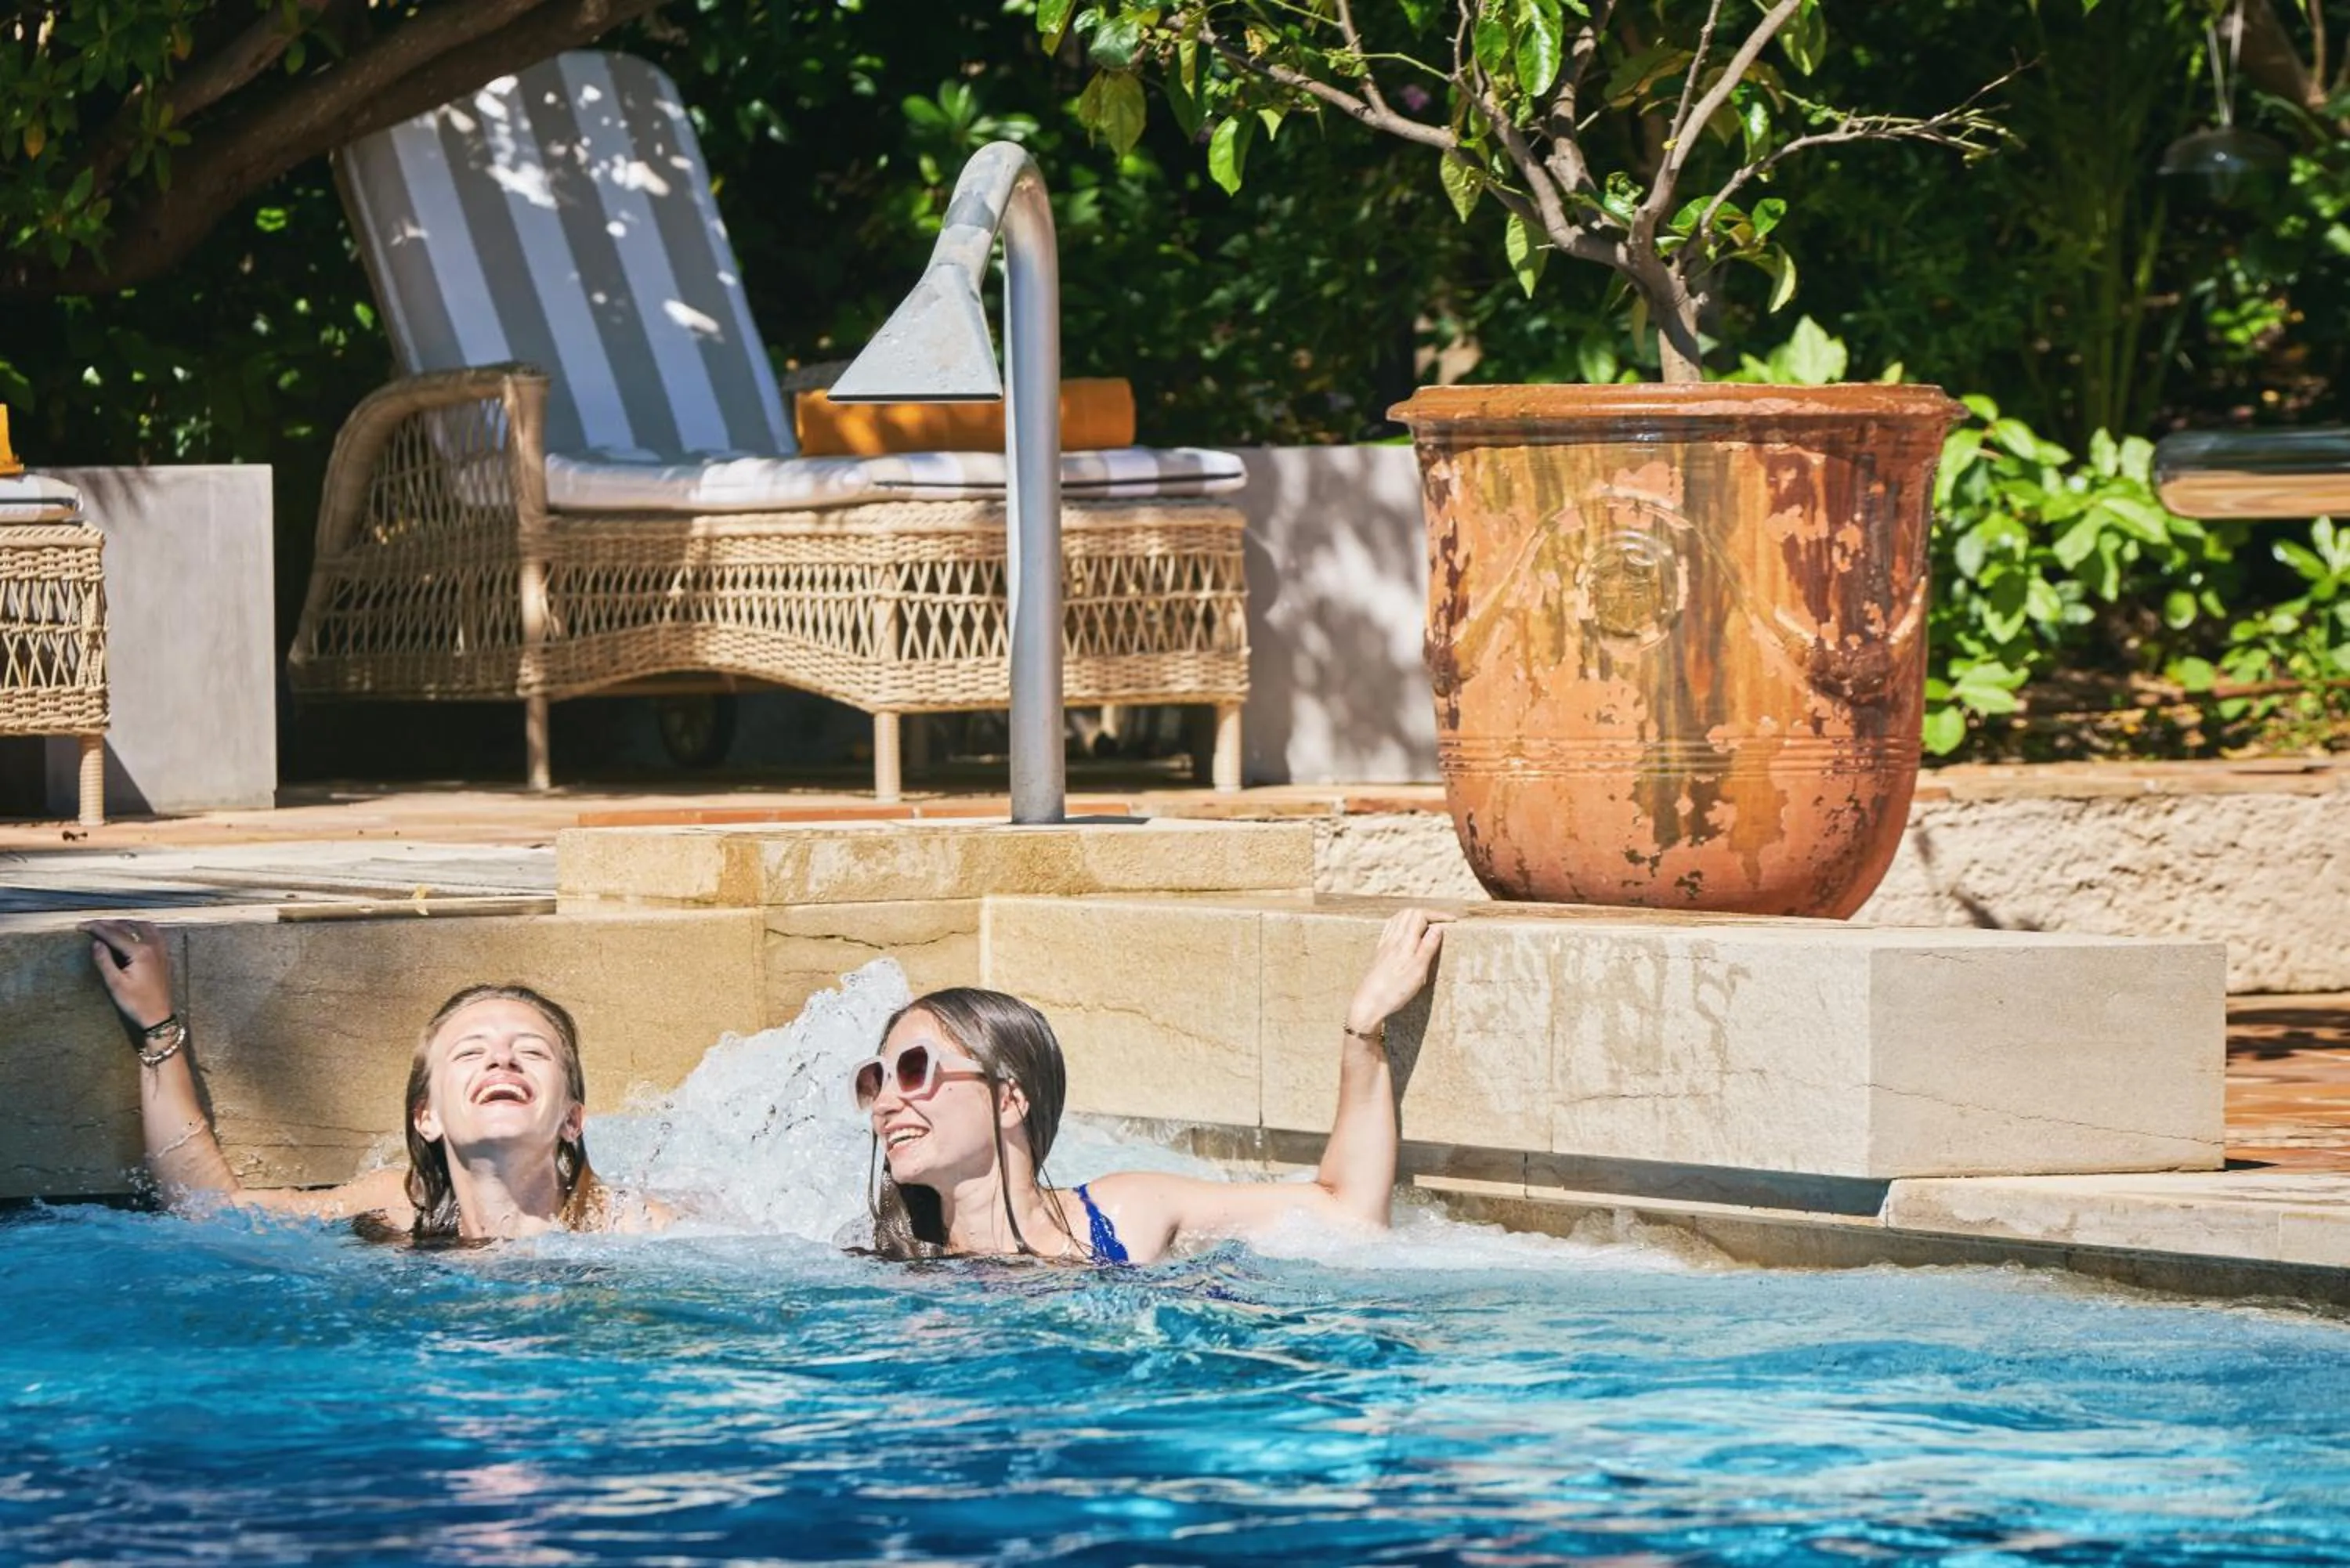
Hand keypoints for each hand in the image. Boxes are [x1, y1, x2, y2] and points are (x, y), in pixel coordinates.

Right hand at [80, 918, 175, 1031]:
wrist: (159, 1016)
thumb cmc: (136, 1002)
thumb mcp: (115, 984)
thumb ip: (104, 960)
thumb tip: (96, 942)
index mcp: (141, 952)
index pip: (114, 934)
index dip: (96, 928)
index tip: (81, 926)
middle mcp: (153, 946)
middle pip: (128, 927)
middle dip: (108, 924)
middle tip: (91, 924)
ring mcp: (161, 949)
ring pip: (142, 926)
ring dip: (124, 923)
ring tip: (108, 925)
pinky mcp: (164, 954)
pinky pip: (153, 932)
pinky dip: (140, 927)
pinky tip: (132, 930)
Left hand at [1344, 908, 1448, 1037]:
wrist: (1368, 1003)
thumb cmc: (1394, 990)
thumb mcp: (1418, 969)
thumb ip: (1428, 946)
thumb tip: (1438, 927)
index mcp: (1404, 941)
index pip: (1420, 915)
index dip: (1438, 914)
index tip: (1452, 921)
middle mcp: (1392, 939)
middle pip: (1409, 913)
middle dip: (1427, 913)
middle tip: (1441, 922)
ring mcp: (1384, 945)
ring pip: (1398, 919)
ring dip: (1414, 916)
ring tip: (1427, 924)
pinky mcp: (1379, 953)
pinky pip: (1390, 929)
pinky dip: (1401, 924)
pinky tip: (1405, 933)